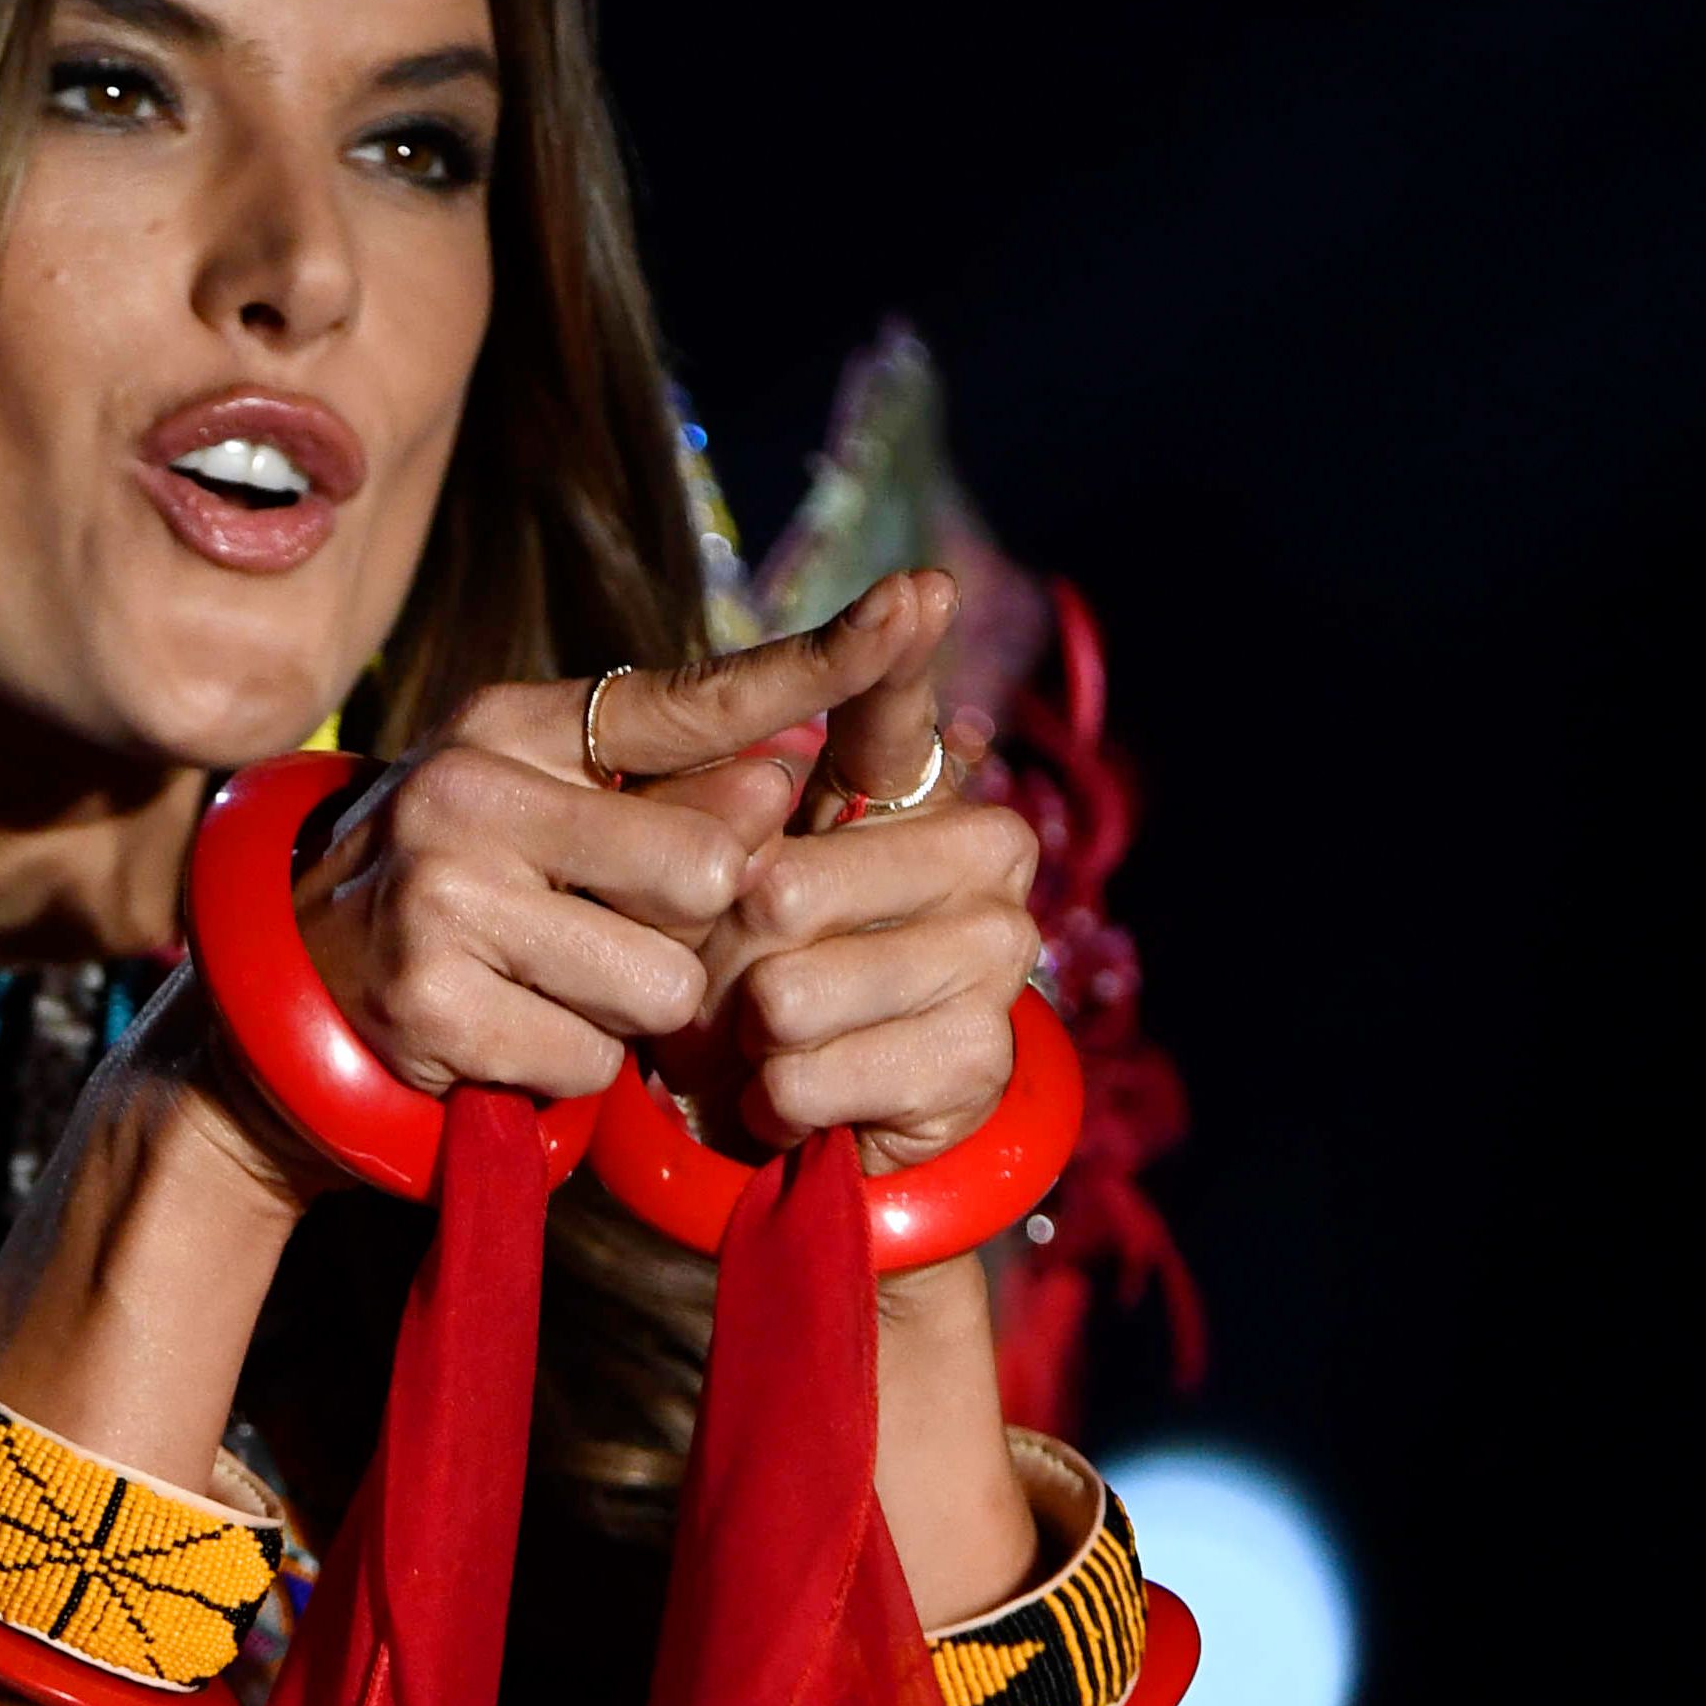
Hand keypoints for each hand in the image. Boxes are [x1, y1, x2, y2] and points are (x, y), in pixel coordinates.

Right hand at [271, 575, 955, 1120]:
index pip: (694, 696)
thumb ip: (674, 794)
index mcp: (516, 723)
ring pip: (660, 983)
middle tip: (607, 936)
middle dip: (688, 933)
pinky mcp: (433, 1003)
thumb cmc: (465, 896)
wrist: (292, 998)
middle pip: (705, 872)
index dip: (819, 660)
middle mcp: (471, 787)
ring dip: (631, 1014)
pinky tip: (508, 1036)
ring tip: (550, 989)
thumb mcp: (555, 819)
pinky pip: (592, 1059)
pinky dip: (572, 1069)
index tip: (921, 603)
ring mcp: (443, 895)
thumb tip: (782, 783)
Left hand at [690, 570, 1041, 1176]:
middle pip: (791, 888)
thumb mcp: (710, 890)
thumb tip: (765, 819)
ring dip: (739, 1035)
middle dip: (718, 952)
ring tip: (761, 1040)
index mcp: (913, 791)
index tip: (916, 590)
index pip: (895, 715)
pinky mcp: (980, 1055)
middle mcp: (981, 851)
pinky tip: (790, 1095)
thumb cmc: (747, 975)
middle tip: (730, 978)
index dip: (890, 656)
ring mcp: (996, 952)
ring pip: (794, 992)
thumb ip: (715, 832)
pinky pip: (812, 1075)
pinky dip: (772, 1101)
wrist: (805, 1114)